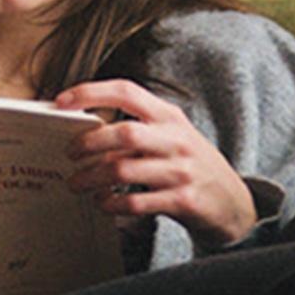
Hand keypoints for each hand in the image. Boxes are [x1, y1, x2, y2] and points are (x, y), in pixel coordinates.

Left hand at [56, 79, 257, 246]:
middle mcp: (176, 140)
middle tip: (69, 153)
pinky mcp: (182, 200)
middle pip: (124, 133)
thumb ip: (137, 129)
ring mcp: (181, 171)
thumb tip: (85, 132)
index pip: (127, 91)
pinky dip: (112, 203)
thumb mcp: (172, 136)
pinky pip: (136, 202)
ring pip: (124, 170)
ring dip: (92, 178)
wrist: (233, 203)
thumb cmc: (191, 165)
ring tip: (76, 183)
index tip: (61, 102)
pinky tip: (102, 202)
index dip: (91, 93)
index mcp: (169, 116)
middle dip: (89, 142)